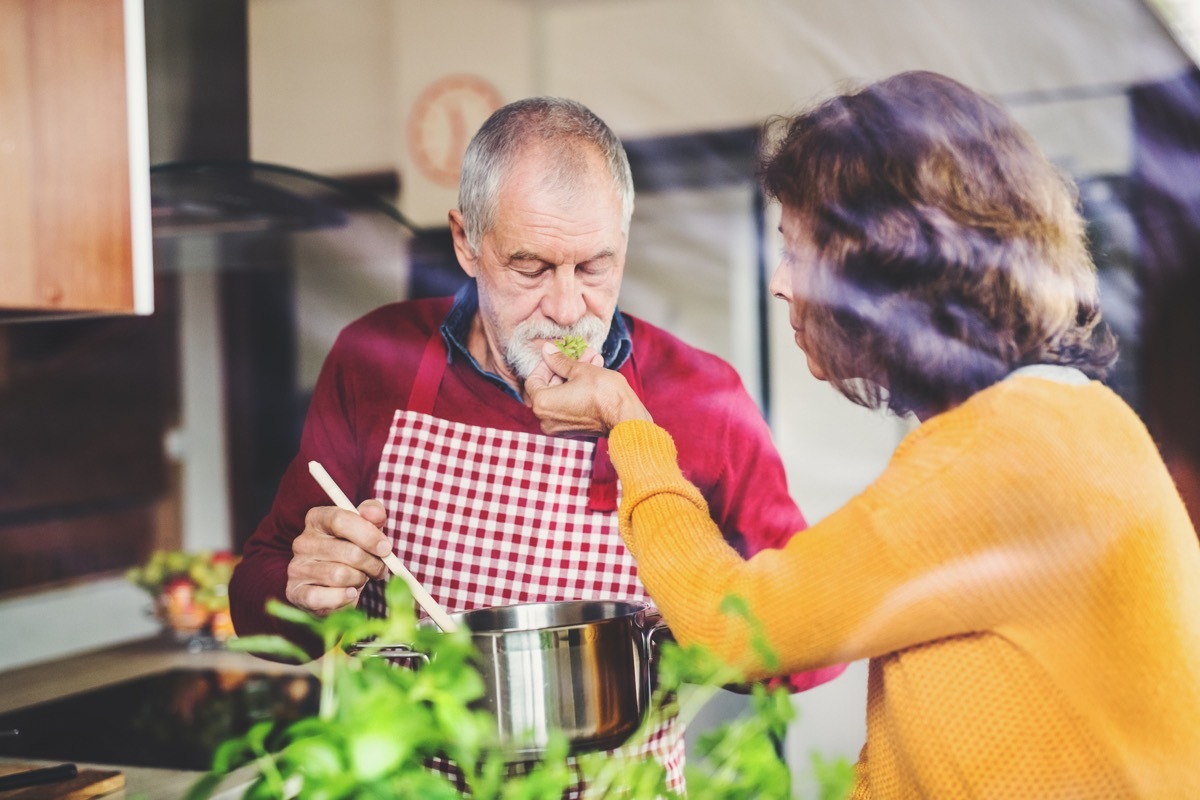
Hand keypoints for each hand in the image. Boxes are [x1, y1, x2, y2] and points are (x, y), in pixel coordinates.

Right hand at [285, 498, 390, 615]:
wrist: (334, 584)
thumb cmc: (352, 550)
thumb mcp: (365, 527)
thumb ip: (373, 514)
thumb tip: (376, 514)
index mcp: (317, 519)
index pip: (341, 520)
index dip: (368, 535)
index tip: (385, 548)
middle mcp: (303, 542)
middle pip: (348, 551)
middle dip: (371, 563)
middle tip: (378, 568)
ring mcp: (297, 568)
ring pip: (340, 575)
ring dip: (359, 580)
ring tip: (360, 579)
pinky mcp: (296, 593)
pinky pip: (324, 597)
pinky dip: (343, 598)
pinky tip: (349, 593)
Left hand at [525, 343, 651, 435]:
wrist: (626, 418)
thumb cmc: (604, 394)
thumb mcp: (580, 369)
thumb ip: (559, 360)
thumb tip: (547, 350)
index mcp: (542, 404)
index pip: (533, 379)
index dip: (546, 364)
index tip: (559, 355)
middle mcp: (545, 420)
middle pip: (548, 387)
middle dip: (564, 368)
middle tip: (580, 354)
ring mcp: (558, 427)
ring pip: (561, 395)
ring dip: (574, 377)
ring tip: (592, 360)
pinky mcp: (572, 430)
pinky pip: (568, 406)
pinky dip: (576, 391)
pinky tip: (593, 374)